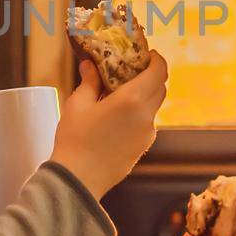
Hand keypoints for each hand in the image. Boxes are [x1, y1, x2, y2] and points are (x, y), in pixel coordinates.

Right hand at [48, 53, 167, 198]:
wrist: (78, 180)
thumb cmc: (74, 140)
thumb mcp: (77, 105)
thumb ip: (89, 82)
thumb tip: (90, 65)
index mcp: (132, 100)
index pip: (159, 71)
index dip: (157, 59)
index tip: (148, 54)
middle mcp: (146, 116)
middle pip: (160, 88)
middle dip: (151, 76)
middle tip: (132, 70)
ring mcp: (147, 134)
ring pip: (154, 107)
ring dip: (144, 96)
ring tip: (120, 94)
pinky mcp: (142, 148)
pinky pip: (146, 123)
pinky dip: (138, 113)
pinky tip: (117, 117)